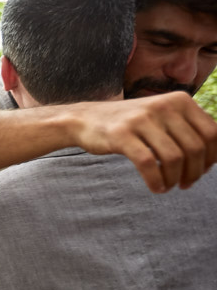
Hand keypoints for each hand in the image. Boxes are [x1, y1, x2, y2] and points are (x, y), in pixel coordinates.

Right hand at [72, 92, 216, 192]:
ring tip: (168, 186)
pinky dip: (156, 181)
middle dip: (195, 172)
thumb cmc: (129, 124)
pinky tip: (156, 188)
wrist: (85, 119)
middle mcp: (163, 106)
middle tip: (185, 184)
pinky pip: (148, 163)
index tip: (202, 171)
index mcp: (179, 100)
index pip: (212, 133)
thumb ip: (186, 129)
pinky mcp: (122, 135)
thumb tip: (215, 157)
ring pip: (174, 158)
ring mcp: (142, 119)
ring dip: (175, 179)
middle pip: (195, 148)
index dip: (212, 157)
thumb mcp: (162, 117)